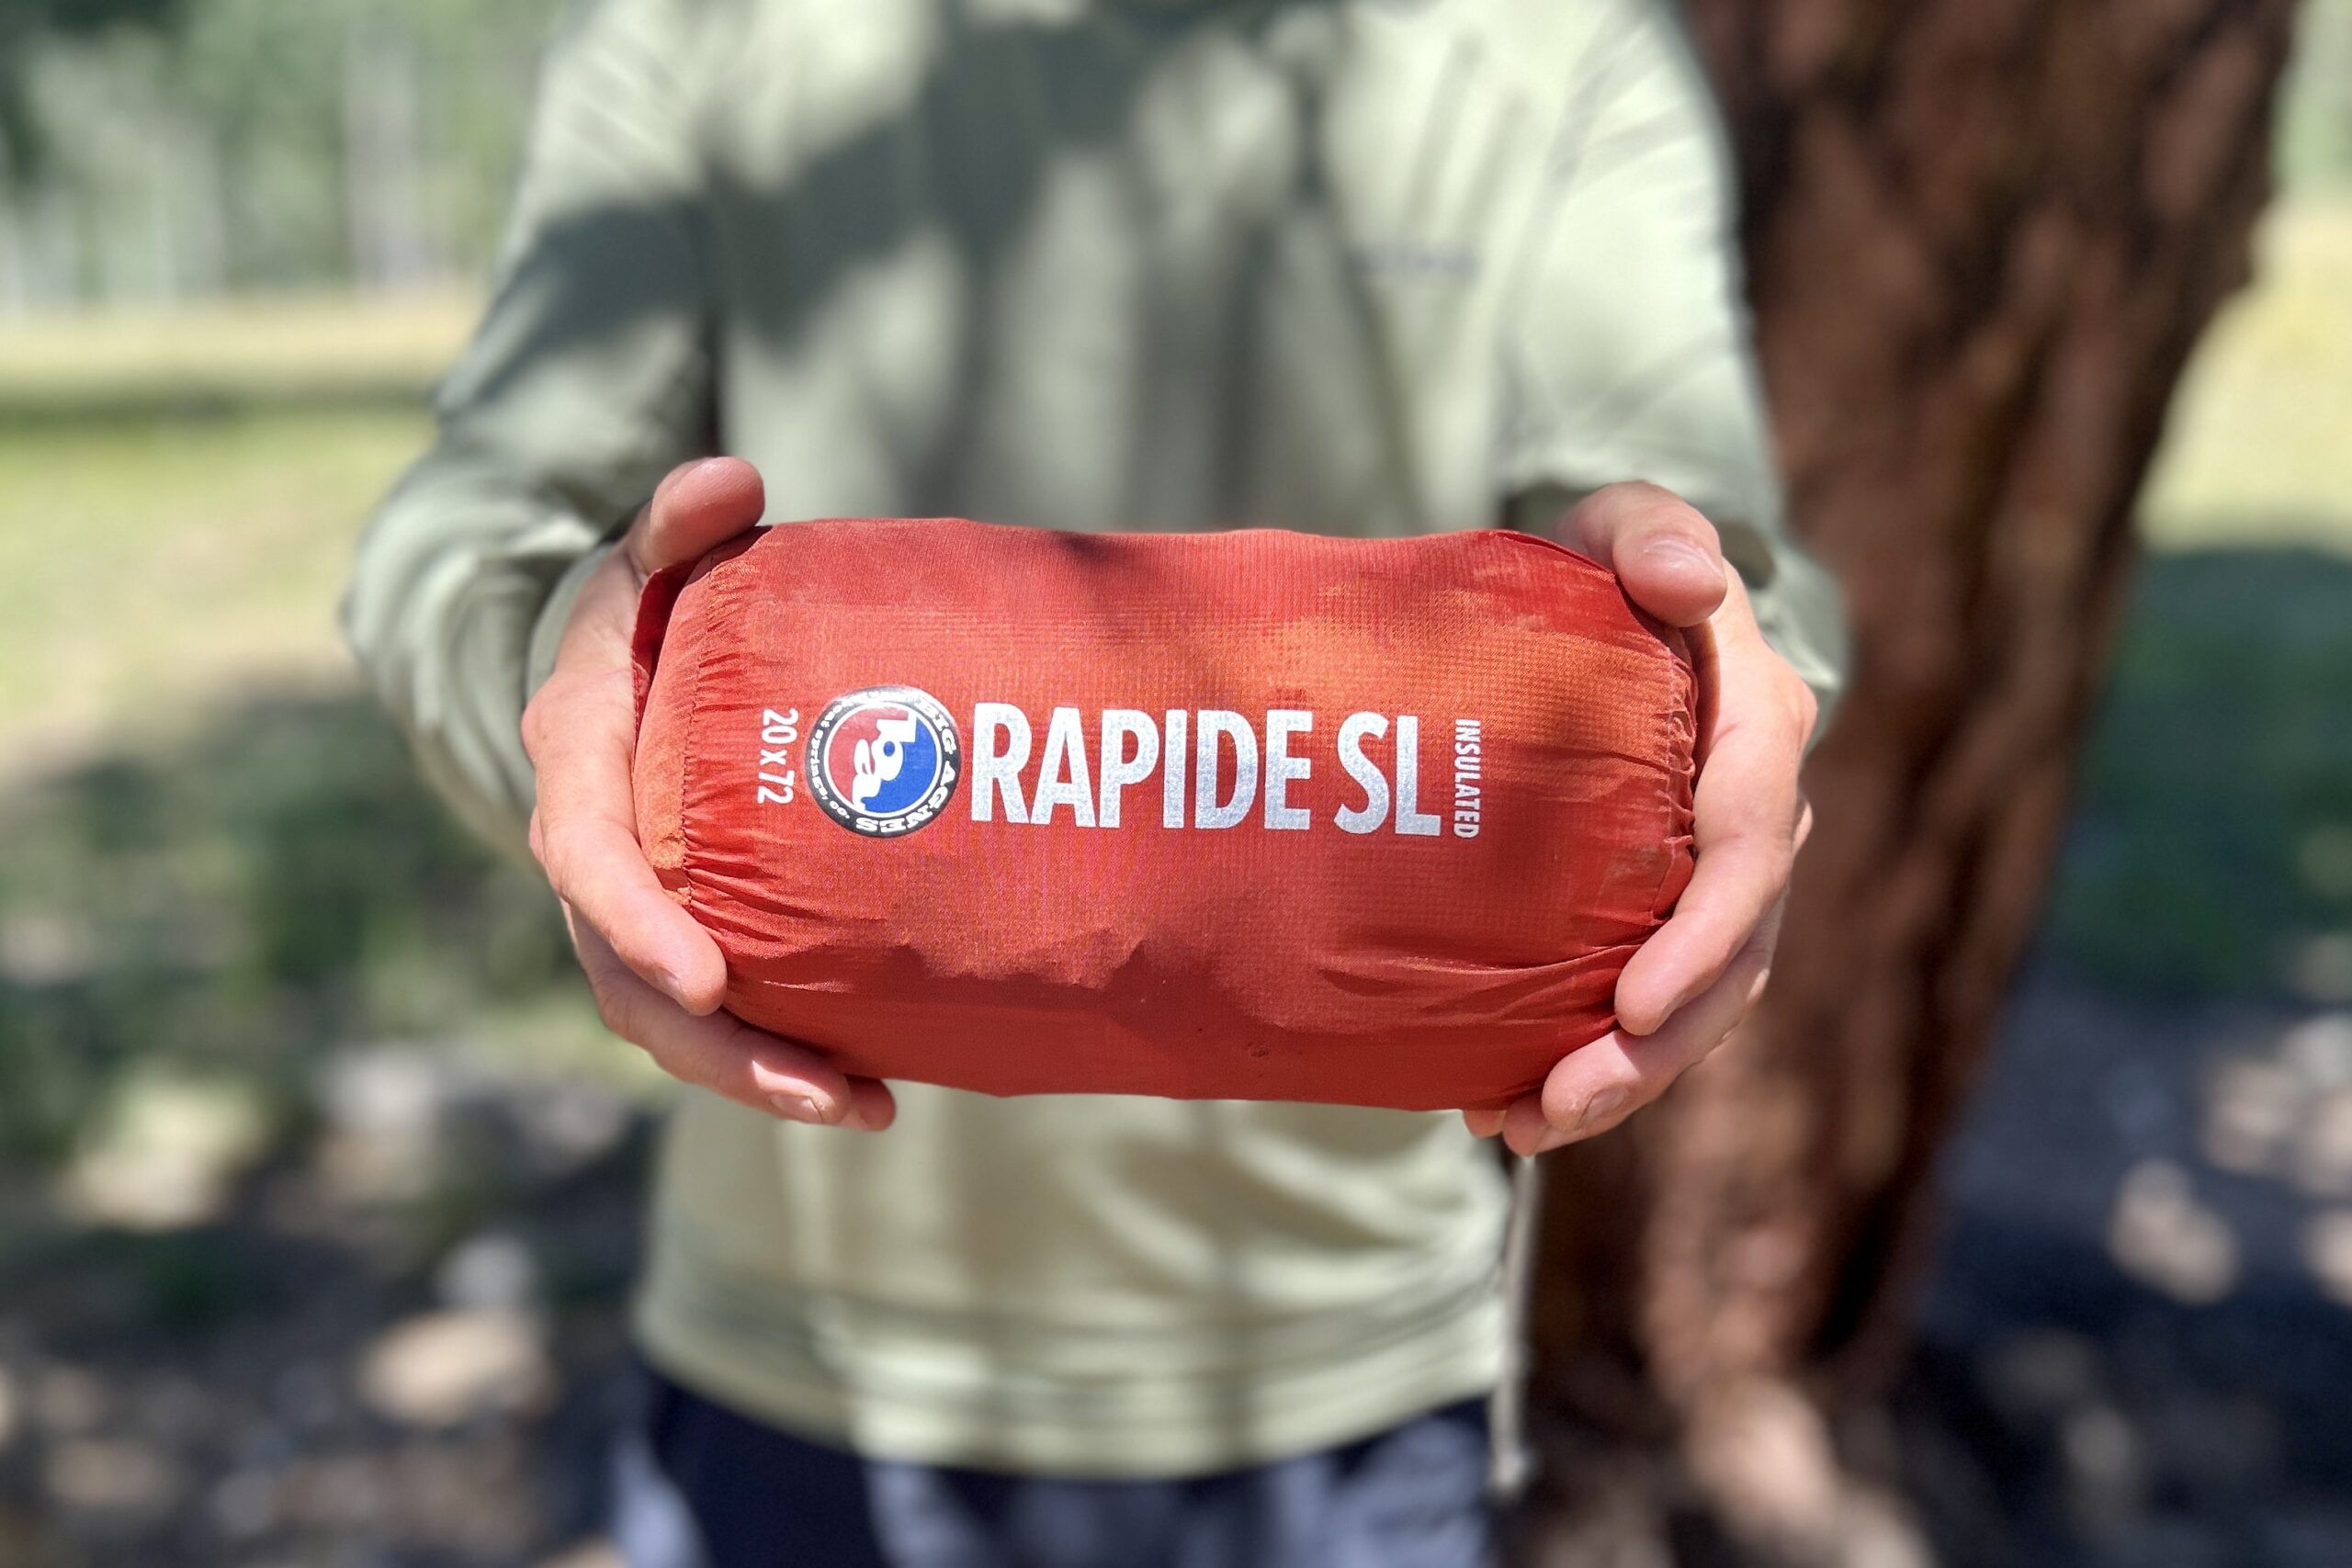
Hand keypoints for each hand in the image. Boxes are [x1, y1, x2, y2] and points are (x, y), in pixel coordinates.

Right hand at [521, 458, 894, 1130]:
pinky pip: (724, 1011)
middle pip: (631, 982)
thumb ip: (680, 520)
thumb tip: (732, 477)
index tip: (707, 982)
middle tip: (831, 1093)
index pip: (584, 856)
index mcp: (575, 762)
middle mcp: (593, 857)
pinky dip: (785, 1051)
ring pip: (675, 1021)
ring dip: (762, 1076)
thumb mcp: (650, 556)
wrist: (627, 662)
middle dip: (722, 1050)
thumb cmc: (646, 605)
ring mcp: (636, 908)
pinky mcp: (688, 931)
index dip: (638, 924)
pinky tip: (876, 1083)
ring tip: (867, 1109)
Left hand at [1466, 483, 1816, 1155]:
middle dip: (1659, 1048)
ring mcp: (1716, 878)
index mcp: (1757, 726)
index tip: (1636, 1003)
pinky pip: (1646, 1005)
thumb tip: (1691, 581)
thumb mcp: (1622, 525)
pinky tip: (1503, 1106)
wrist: (1592, 612)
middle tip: (1565, 1102)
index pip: (1753, 841)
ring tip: (1529, 1129)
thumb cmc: (1604, 566)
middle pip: (1734, 957)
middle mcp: (1757, 817)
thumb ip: (1653, 532)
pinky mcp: (1664, 915)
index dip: (1707, 931)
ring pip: (1698, 1005)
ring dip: (1624, 1080)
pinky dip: (1589, 1061)